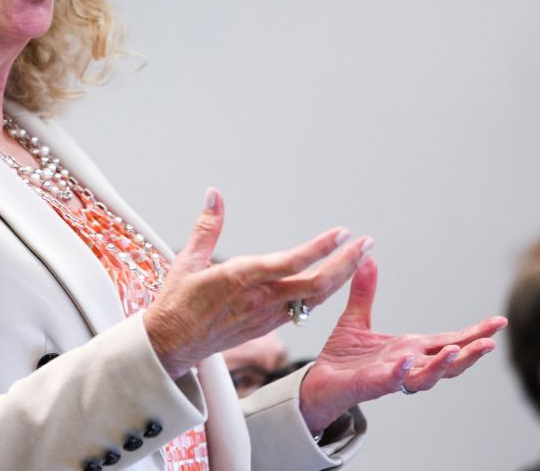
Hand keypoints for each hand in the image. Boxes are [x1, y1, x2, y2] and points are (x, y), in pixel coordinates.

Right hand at [144, 188, 373, 378]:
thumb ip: (207, 226)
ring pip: (315, 299)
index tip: (342, 233)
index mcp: (241, 279)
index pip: (290, 262)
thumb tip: (214, 193)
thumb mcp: (187, 259)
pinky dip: (323, 292)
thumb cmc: (177, 301)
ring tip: (359, 257)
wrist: (172, 344)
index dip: (319, 248)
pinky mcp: (267, 325)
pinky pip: (303, 308)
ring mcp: (267, 315)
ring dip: (340, 278)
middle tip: (367, 243)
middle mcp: (261, 299)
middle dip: (346, 264)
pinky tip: (333, 279)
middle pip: (316, 285)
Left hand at [298, 258, 507, 430]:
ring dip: (442, 366)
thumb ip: (365, 293)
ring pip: (427, 377)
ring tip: (455, 351)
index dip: (474, 333)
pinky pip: (391, 381)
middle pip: (448, 362)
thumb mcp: (356, 319)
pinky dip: (401, 373)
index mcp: (410, 348)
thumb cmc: (343, 357)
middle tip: (491, 343)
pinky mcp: (372, 385)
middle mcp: (408, 364)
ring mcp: (393, 377)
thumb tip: (368, 259)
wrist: (318, 382)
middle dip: (470, 353)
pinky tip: (407, 362)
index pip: (449, 340)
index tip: (499, 322)